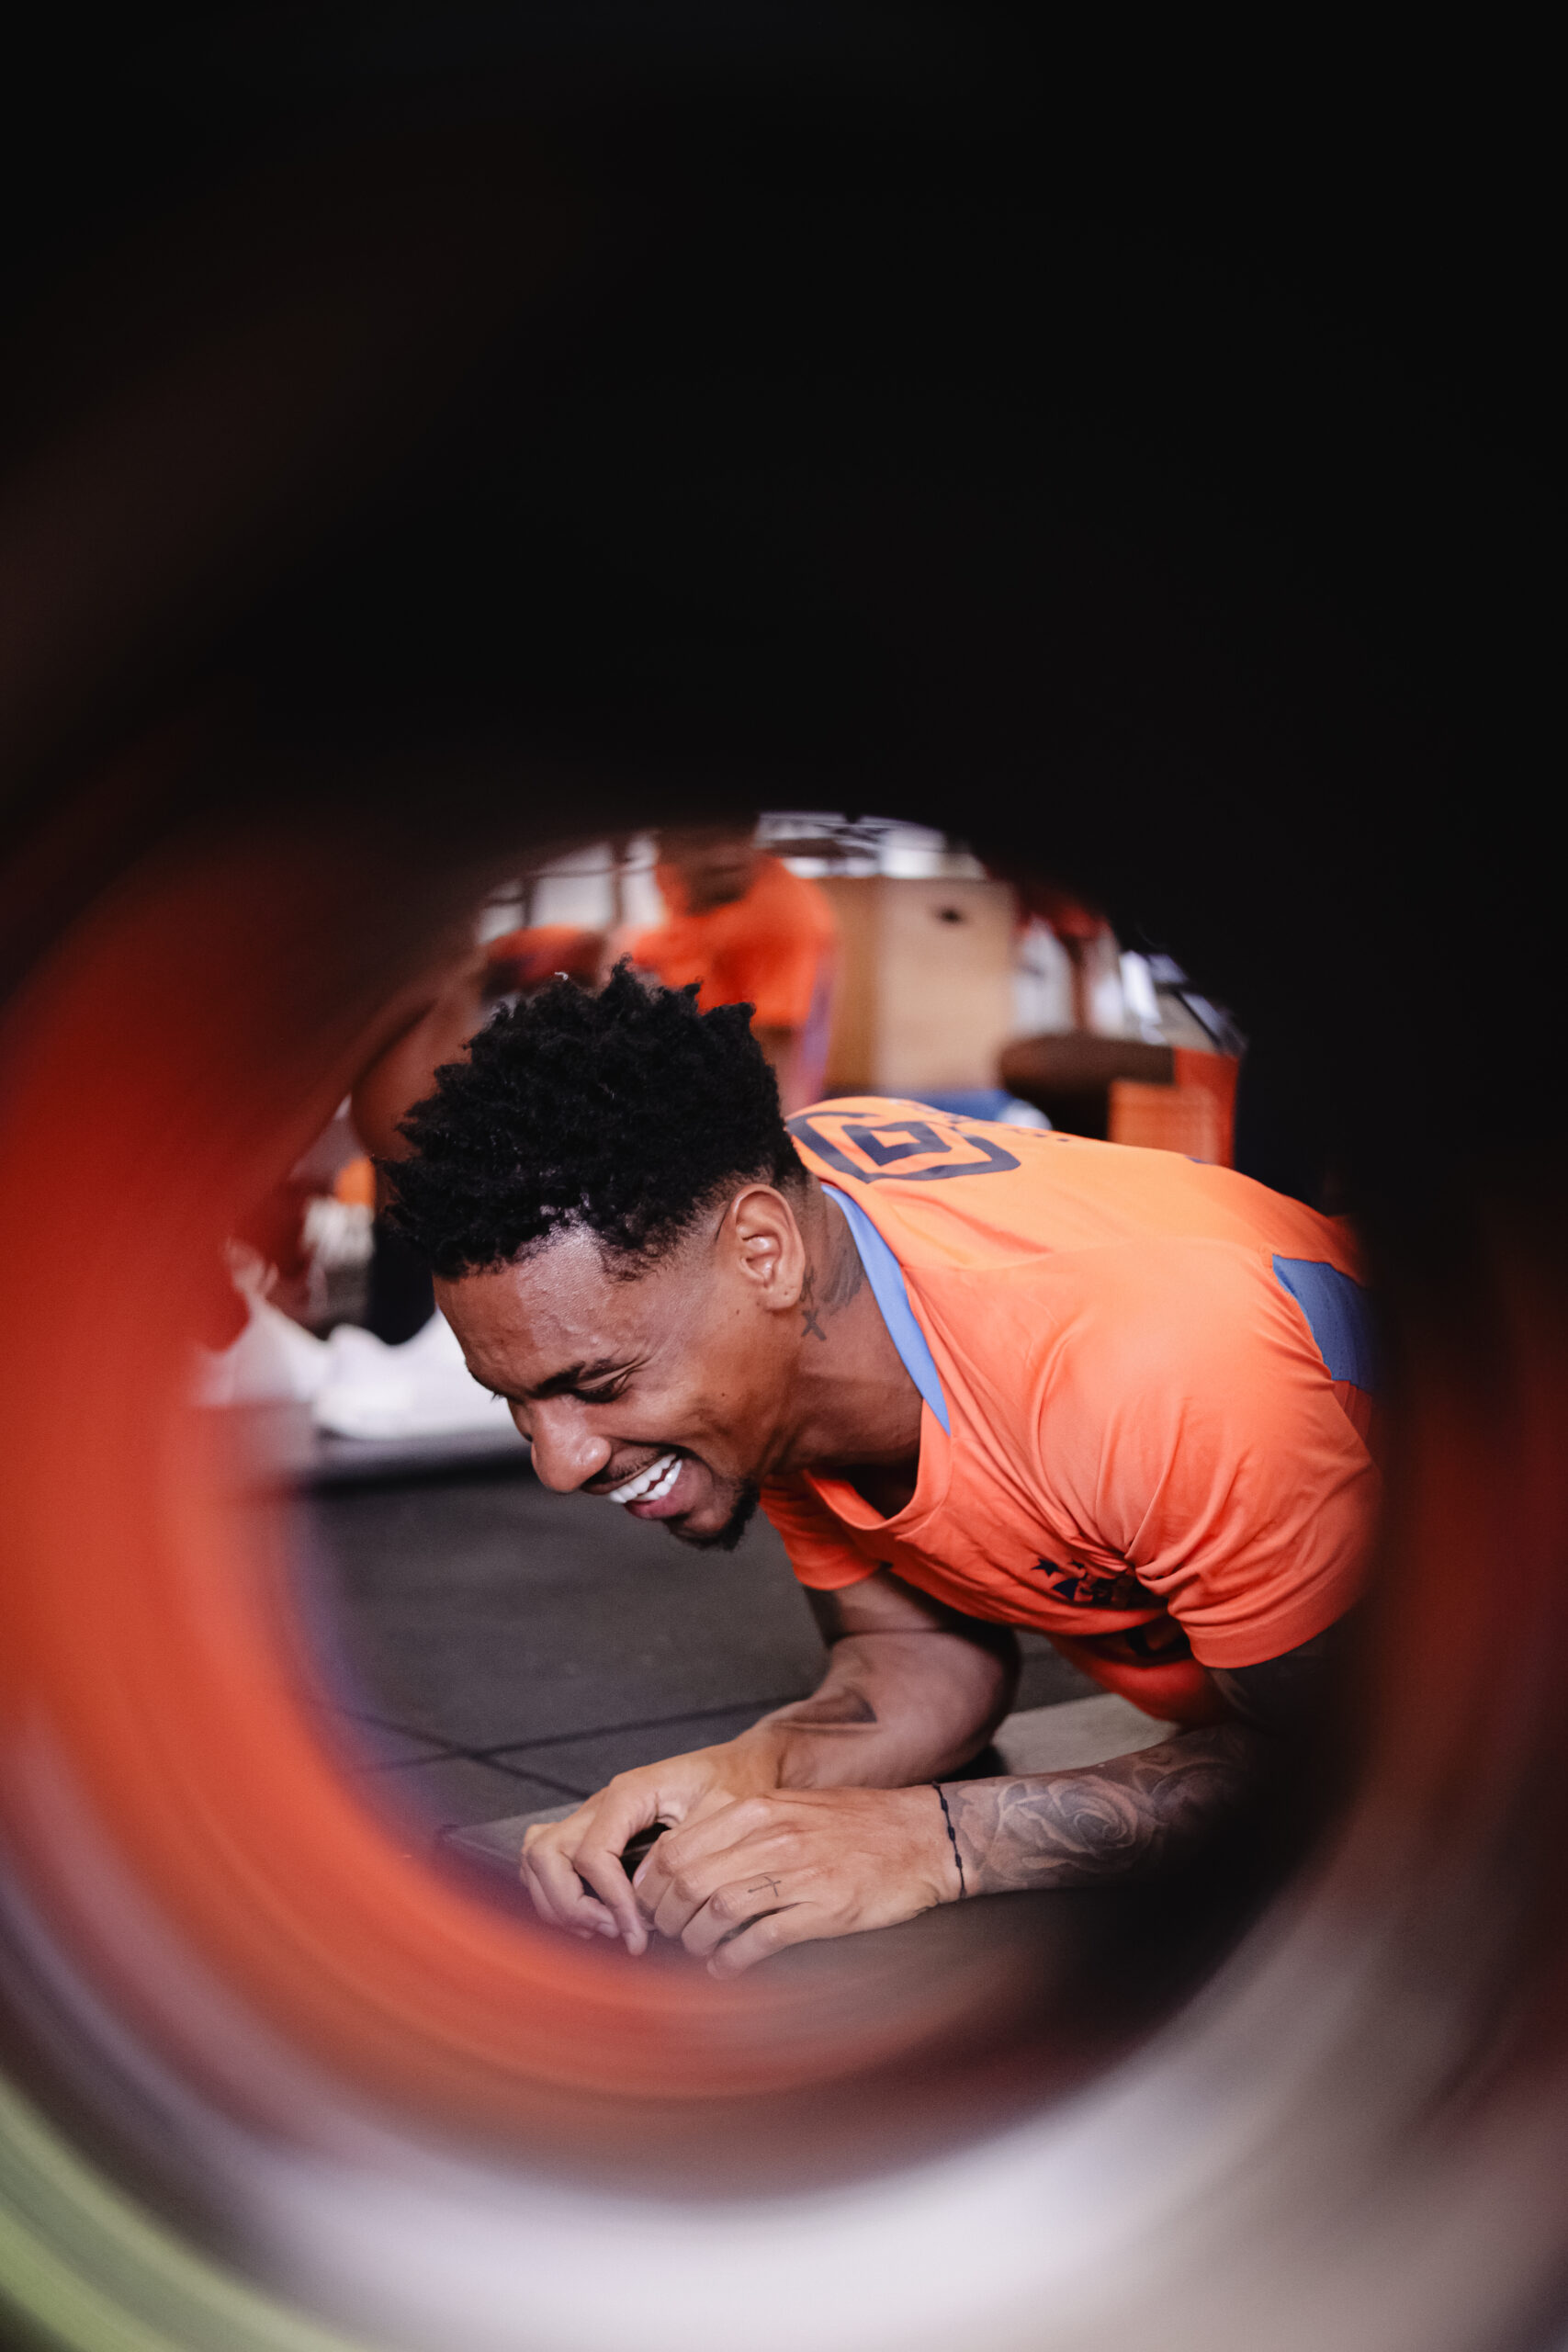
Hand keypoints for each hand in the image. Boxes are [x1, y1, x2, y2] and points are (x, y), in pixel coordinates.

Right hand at [519, 1736, 783, 1952]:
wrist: (741, 1765)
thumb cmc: (735, 1784)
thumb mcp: (726, 1812)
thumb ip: (685, 1851)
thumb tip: (646, 1896)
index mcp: (629, 1793)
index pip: (592, 1855)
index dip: (609, 1901)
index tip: (638, 1934)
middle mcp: (601, 1804)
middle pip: (545, 1855)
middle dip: (570, 1904)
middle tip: (615, 1931)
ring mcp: (593, 1818)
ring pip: (538, 1859)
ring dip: (560, 1902)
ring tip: (607, 1928)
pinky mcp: (595, 1834)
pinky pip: (551, 1863)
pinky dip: (560, 1895)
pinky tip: (600, 1917)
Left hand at [630, 1783, 958, 1976]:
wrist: (922, 1836)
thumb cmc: (856, 1825)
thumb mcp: (791, 1808)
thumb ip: (742, 1830)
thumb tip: (687, 1864)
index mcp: (759, 1809)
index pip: (679, 1846)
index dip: (653, 1884)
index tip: (650, 1905)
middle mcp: (773, 1836)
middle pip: (689, 1880)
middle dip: (667, 1916)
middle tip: (668, 1934)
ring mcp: (799, 1872)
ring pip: (717, 1909)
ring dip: (696, 1939)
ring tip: (698, 1950)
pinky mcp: (824, 1908)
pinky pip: (761, 1938)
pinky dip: (733, 1959)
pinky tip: (726, 1967)